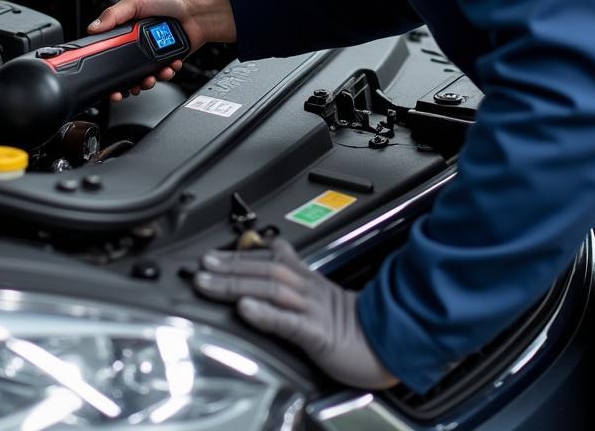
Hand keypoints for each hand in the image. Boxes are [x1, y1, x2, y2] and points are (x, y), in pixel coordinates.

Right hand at [89, 0, 234, 99]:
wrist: (197, 11)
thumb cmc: (169, 1)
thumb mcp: (136, 2)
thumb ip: (115, 14)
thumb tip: (94, 27)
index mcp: (125, 31)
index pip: (108, 52)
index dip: (103, 67)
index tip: (103, 79)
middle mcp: (137, 44)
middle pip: (124, 71)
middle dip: (127, 82)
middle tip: (130, 85)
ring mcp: (152, 54)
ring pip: (144, 77)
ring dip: (147, 81)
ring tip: (152, 77)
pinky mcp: (167, 61)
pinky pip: (162, 75)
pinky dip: (165, 74)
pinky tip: (168, 66)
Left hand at [193, 238, 398, 389]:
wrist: (393, 344)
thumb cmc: (360, 327)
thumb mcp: (324, 294)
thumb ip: (299, 275)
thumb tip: (277, 251)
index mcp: (309, 282)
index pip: (269, 261)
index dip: (238, 257)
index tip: (211, 257)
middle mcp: (309, 291)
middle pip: (264, 271)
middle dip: (229, 267)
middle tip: (201, 265)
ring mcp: (314, 310)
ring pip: (271, 290)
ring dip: (236, 284)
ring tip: (209, 283)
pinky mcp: (320, 335)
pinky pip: (289, 322)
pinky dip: (265, 314)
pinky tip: (245, 309)